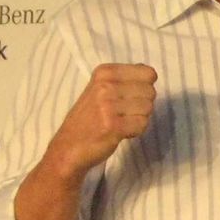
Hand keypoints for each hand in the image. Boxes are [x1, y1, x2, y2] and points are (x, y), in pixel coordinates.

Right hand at [44, 63, 156, 180]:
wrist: (68, 147)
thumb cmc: (89, 118)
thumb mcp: (101, 88)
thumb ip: (125, 79)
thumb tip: (150, 73)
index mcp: (104, 72)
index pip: (149, 73)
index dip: (145, 88)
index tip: (129, 97)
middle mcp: (105, 85)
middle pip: (150, 92)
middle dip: (143, 105)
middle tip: (123, 113)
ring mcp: (108, 105)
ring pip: (148, 108)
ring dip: (138, 119)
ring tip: (120, 122)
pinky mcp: (113, 126)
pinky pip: (142, 124)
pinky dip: (135, 131)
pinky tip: (120, 132)